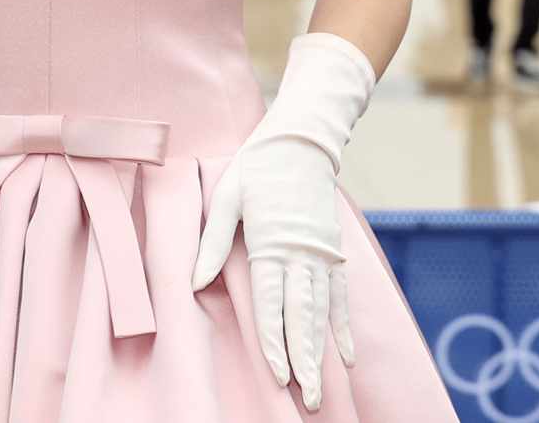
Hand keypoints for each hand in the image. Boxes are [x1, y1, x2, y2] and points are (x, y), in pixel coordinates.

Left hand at [195, 136, 349, 408]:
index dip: (274, 342)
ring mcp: (322, 256)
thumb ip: (212, 243)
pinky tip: (346, 356)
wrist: (301, 141)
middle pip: (302, 317)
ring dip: (322, 352)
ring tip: (321, 387)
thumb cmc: (257, 168)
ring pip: (324, 313)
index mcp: (271, 244)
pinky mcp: (334, 252)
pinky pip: (341, 296)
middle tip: (307, 398)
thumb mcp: (227, 198)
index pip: (272, 304)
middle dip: (304, 360)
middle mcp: (301, 255)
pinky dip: (343, 327)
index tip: (278, 375)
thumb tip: (192, 283)